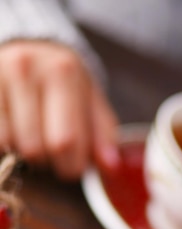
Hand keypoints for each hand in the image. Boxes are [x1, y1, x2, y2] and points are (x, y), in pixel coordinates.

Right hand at [0, 40, 118, 178]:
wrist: (29, 48)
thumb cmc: (65, 84)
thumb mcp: (91, 102)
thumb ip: (104, 136)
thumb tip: (111, 166)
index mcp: (63, 72)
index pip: (66, 142)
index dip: (71, 167)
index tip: (74, 166)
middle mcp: (26, 68)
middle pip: (36, 148)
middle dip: (48, 163)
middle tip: (53, 152)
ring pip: (11, 145)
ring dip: (25, 154)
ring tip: (34, 138)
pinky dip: (6, 144)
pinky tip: (16, 132)